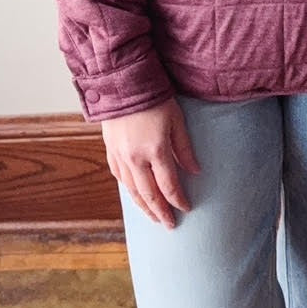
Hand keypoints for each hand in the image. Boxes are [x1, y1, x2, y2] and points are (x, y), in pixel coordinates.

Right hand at [100, 98, 200, 229]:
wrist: (123, 82)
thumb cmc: (155, 98)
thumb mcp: (177, 120)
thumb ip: (185, 148)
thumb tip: (196, 172)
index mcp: (155, 150)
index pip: (169, 185)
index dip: (179, 200)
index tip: (187, 208)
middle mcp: (135, 158)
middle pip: (149, 195)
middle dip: (161, 212)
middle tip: (170, 225)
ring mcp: (120, 155)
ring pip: (132, 190)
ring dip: (143, 207)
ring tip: (153, 218)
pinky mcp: (110, 150)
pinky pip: (119, 177)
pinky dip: (128, 190)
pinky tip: (134, 195)